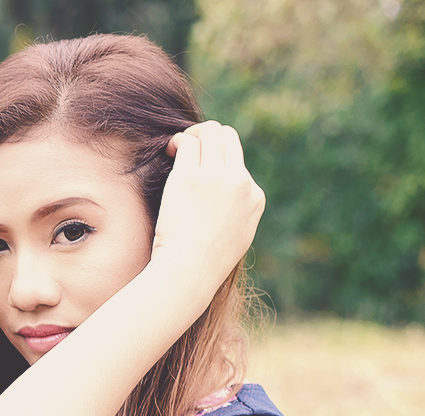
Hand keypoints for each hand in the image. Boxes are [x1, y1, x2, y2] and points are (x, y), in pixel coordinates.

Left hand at [151, 121, 264, 288]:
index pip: (239, 164)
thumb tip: (225, 205)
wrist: (189, 273)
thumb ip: (236, 216)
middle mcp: (240, 183)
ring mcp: (216, 178)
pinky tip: (170, 151)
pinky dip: (178, 141)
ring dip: (192, 134)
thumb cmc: (203, 264)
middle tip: (188, 150)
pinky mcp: (190, 178)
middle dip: (208, 136)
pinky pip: (188, 142)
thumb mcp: (233, 239)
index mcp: (254, 197)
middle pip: (229, 137)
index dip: (218, 161)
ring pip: (210, 132)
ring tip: (177, 148)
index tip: (200, 173)